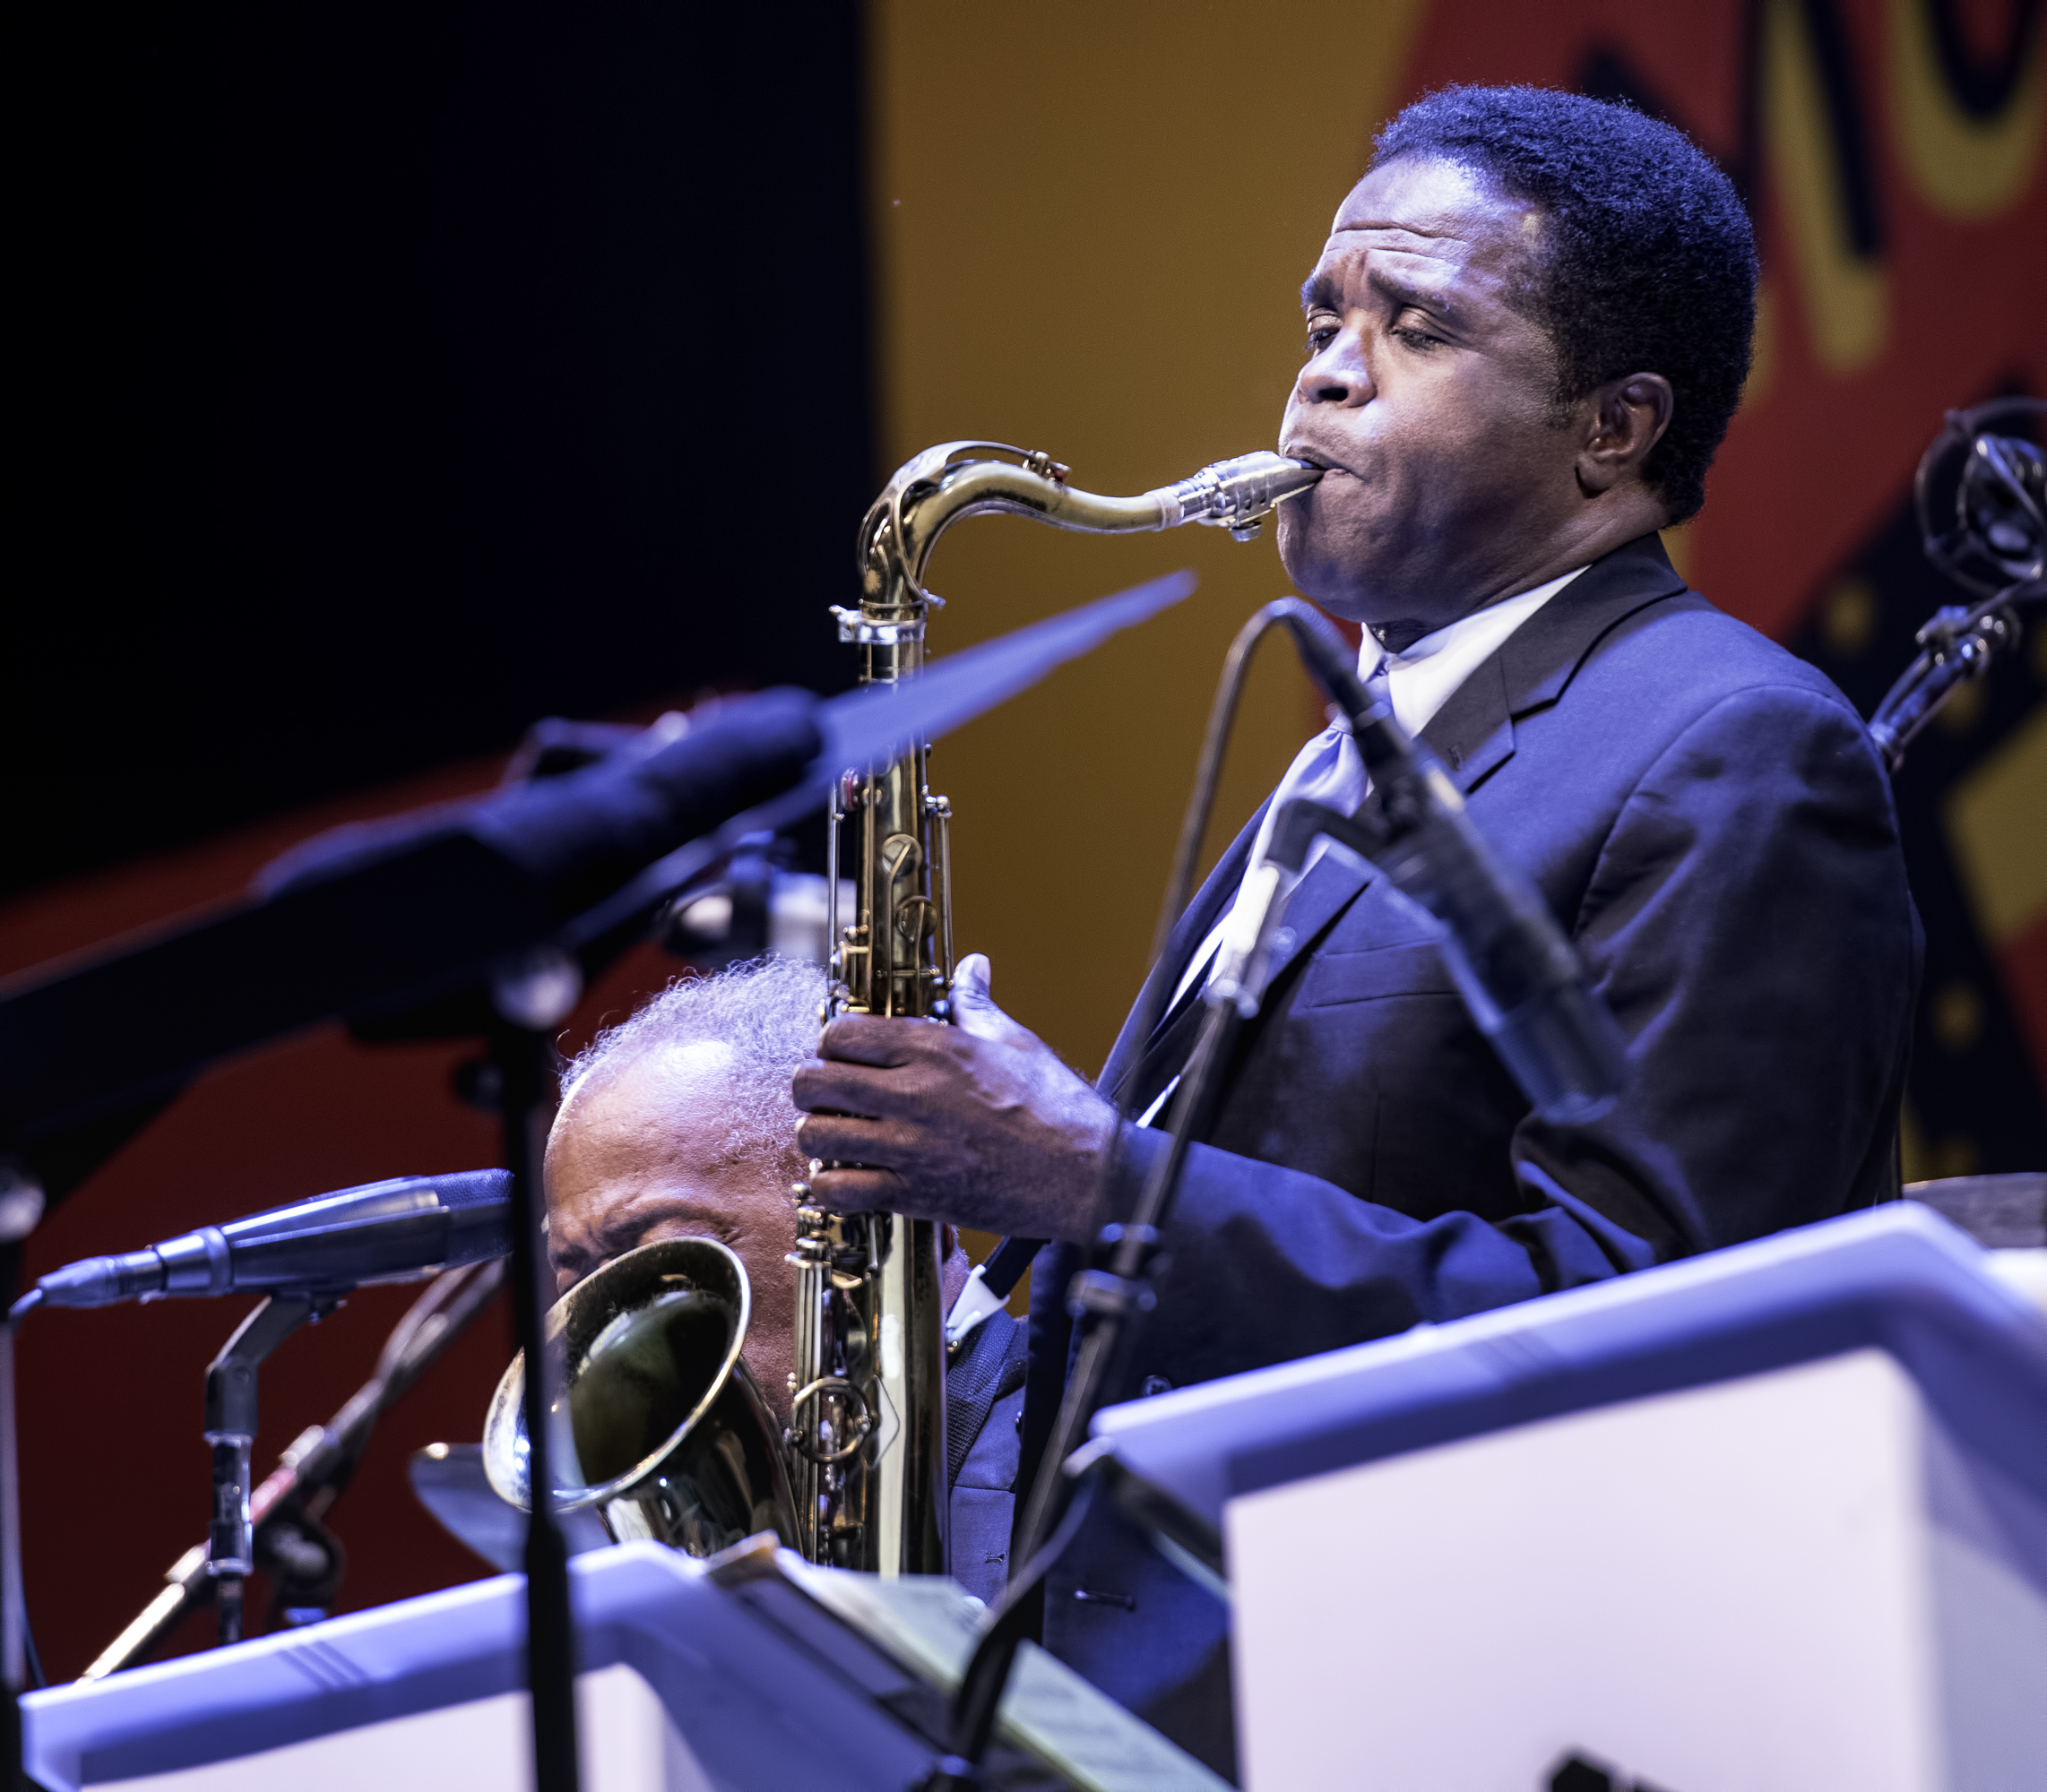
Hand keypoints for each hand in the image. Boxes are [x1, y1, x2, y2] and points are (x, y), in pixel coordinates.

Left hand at [792, 954, 1115, 1241]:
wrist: (1086, 1175)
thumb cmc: (1058, 1108)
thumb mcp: (1016, 1042)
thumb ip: (976, 1004)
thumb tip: (972, 967)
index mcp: (935, 1049)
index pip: (841, 1034)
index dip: (832, 1042)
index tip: (845, 1053)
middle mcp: (913, 1094)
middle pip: (814, 1082)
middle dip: (813, 1086)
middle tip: (832, 1094)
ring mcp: (909, 1147)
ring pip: (816, 1136)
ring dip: (819, 1135)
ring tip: (839, 1135)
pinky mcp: (914, 1194)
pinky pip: (839, 1190)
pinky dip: (833, 1186)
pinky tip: (850, 1176)